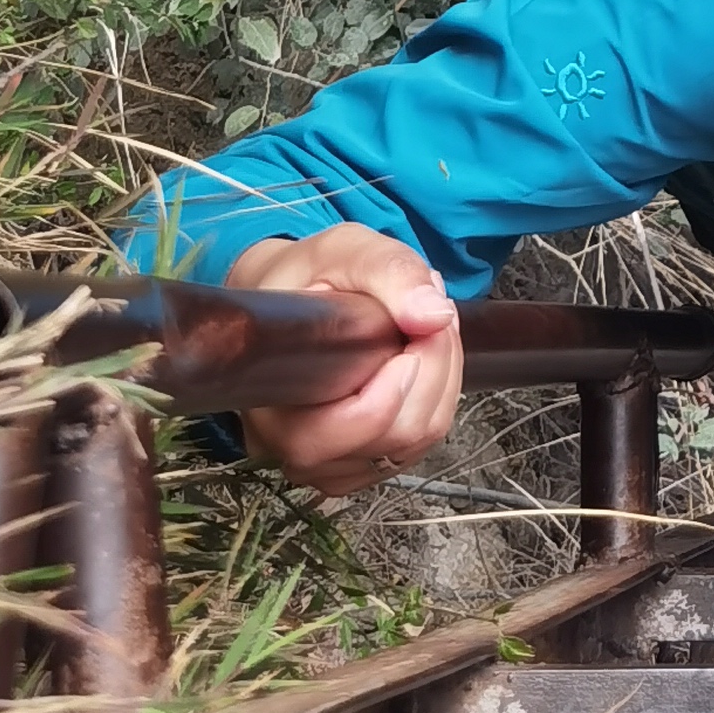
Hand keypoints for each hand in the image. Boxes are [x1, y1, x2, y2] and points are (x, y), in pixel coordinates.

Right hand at [228, 227, 460, 496]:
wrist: (287, 296)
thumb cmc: (307, 275)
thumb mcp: (345, 250)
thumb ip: (391, 272)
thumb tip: (434, 315)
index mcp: (273, 405)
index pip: (342, 430)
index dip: (391, 389)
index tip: (416, 333)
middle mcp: (293, 447)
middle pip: (393, 437)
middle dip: (432, 371)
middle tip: (432, 318)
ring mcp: (326, 462)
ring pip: (412, 444)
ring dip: (440, 383)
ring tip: (427, 332)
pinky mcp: (356, 463)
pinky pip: (415, 447)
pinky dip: (436, 401)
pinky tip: (423, 362)